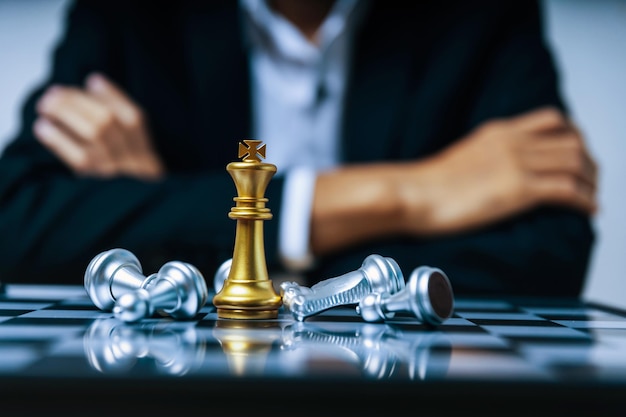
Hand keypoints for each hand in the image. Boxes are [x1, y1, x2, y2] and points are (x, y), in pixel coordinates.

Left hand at [33, 73, 163, 179]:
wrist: (135, 214)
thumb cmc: (128, 181)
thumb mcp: (137, 156)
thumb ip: (122, 125)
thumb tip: (95, 83)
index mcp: (147, 151)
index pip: (134, 117)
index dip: (113, 95)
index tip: (93, 81)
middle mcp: (135, 160)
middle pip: (109, 121)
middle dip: (79, 100)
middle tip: (55, 92)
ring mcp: (116, 172)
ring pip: (96, 132)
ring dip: (67, 112)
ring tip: (46, 104)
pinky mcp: (95, 184)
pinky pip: (77, 157)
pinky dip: (58, 139)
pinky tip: (44, 128)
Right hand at [310, 107, 597, 254]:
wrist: (411, 195)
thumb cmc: (427, 186)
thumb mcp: (462, 158)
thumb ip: (486, 157)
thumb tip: (497, 172)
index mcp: (498, 131)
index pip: (553, 120)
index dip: (574, 137)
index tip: (577, 155)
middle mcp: (513, 142)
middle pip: (573, 142)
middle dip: (588, 163)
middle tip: (589, 181)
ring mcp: (516, 164)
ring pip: (576, 163)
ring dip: (591, 182)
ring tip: (590, 198)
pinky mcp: (518, 191)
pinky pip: (568, 191)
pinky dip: (585, 200)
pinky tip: (588, 210)